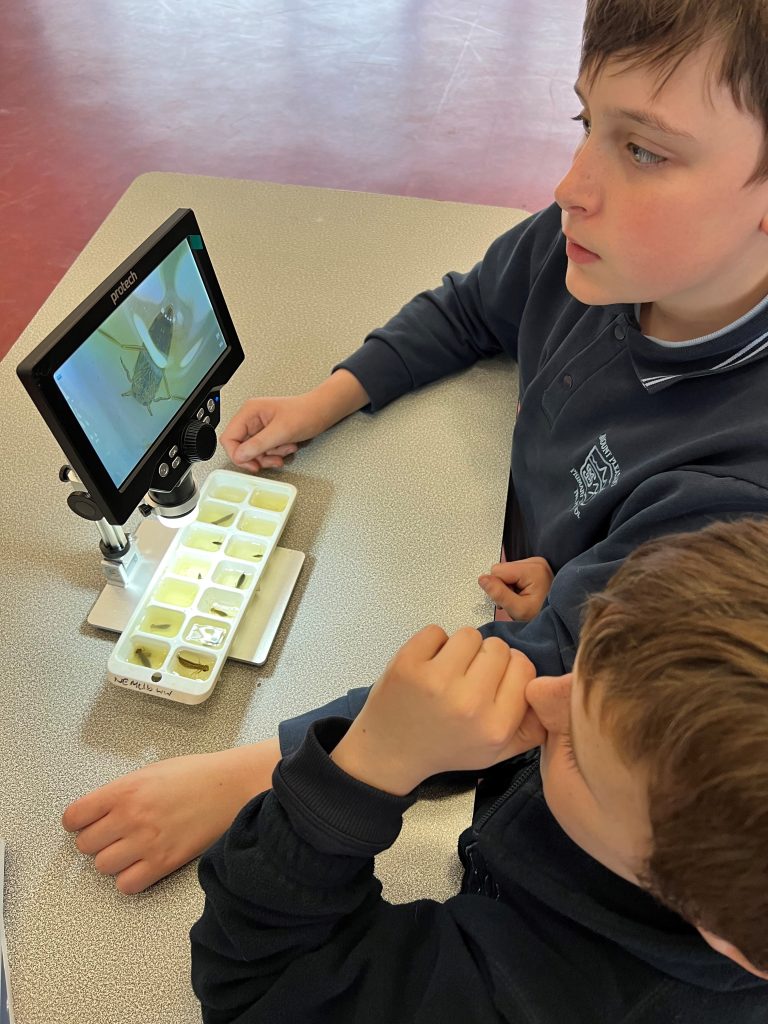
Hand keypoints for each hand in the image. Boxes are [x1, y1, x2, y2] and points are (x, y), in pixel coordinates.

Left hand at [61, 740, 280, 892]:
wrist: (232, 786)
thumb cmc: (198, 775)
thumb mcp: (152, 772)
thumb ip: (123, 792)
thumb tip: (101, 812)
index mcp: (125, 790)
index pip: (74, 816)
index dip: (77, 822)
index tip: (84, 824)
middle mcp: (130, 817)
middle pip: (85, 845)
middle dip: (97, 841)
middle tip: (114, 835)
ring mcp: (146, 842)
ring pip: (102, 867)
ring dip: (113, 860)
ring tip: (131, 850)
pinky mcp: (164, 863)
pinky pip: (127, 885)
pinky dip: (130, 879)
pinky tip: (143, 865)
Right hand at [219, 394, 320, 471]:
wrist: (323, 411)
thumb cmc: (306, 412)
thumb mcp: (282, 431)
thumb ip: (258, 444)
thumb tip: (240, 456)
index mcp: (249, 412)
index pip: (229, 438)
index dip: (237, 454)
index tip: (251, 464)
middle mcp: (252, 418)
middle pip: (241, 447)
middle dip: (258, 457)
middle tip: (272, 460)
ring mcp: (260, 427)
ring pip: (254, 451)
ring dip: (270, 456)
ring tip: (285, 449)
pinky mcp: (269, 434)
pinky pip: (265, 450)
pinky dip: (276, 453)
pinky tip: (288, 447)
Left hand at [330, 626, 545, 794]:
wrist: (389, 753)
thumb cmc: (445, 748)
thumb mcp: (495, 752)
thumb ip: (530, 726)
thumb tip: (552, 693)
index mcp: (496, 726)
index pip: (524, 667)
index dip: (509, 669)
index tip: (491, 682)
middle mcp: (470, 703)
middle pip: (498, 647)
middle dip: (484, 658)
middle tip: (466, 679)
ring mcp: (436, 681)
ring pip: (469, 634)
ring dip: (459, 648)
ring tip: (447, 672)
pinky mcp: (408, 664)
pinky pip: (436, 631)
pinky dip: (432, 644)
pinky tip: (426, 668)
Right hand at [478, 556, 553, 620]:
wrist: (559, 619)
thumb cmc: (542, 615)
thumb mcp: (518, 609)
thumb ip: (499, 593)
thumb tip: (482, 579)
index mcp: (533, 569)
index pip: (497, 570)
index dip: (498, 588)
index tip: (510, 600)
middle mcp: (536, 561)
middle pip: (501, 570)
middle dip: (504, 587)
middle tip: (516, 601)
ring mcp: (536, 562)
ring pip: (506, 572)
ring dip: (509, 587)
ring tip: (521, 599)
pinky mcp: (535, 566)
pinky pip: (513, 572)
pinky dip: (515, 585)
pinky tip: (524, 594)